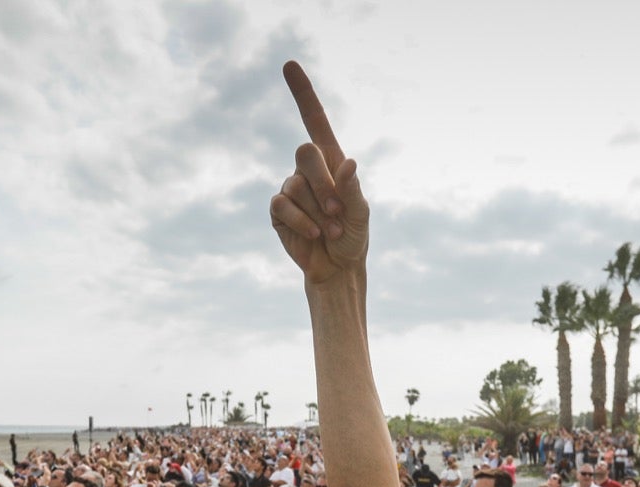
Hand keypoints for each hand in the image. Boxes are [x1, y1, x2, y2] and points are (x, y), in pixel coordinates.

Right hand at [270, 62, 368, 285]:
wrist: (337, 267)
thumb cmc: (353, 237)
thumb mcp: (361, 214)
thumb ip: (353, 190)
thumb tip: (348, 164)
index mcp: (332, 161)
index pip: (315, 120)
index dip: (302, 93)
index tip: (289, 65)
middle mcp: (309, 170)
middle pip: (305, 153)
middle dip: (323, 183)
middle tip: (337, 212)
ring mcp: (291, 188)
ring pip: (295, 185)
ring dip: (315, 211)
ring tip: (329, 230)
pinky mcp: (278, 211)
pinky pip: (281, 204)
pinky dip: (300, 220)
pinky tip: (312, 234)